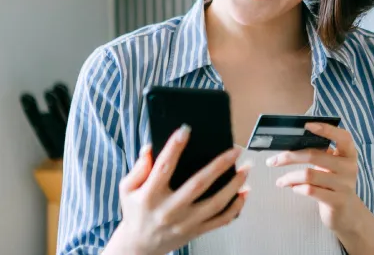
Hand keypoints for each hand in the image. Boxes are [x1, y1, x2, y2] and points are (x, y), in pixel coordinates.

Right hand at [105, 125, 250, 254]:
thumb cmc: (135, 212)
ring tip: (246, 168)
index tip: (185, 130)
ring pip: (215, 204)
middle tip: (235, 150)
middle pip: (198, 185)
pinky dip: (236, 207)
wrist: (139, 246)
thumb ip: (138, 168)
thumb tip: (150, 148)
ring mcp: (185, 223)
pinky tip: (244, 193)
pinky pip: (220, 220)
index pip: (163, 167)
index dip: (174, 148)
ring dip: (234, 185)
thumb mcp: (127, 189)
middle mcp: (169, 210)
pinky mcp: (196, 231)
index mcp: (150, 196)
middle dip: (219, 166)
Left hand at [267, 122, 369, 236]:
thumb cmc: (334, 184)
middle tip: (273, 161)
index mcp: (349, 154)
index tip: (306, 125)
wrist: (348, 213)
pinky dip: (297, 188)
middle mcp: (349, 167)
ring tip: (280, 181)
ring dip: (289, 177)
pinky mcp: (337, 201)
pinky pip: (310, 190)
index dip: (325, 129)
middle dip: (289, 157)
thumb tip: (290, 144)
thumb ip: (319, 153)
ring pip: (309, 175)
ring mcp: (344, 185)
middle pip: (314, 155)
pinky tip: (293, 188)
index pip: (342, 136)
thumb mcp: (332, 166)